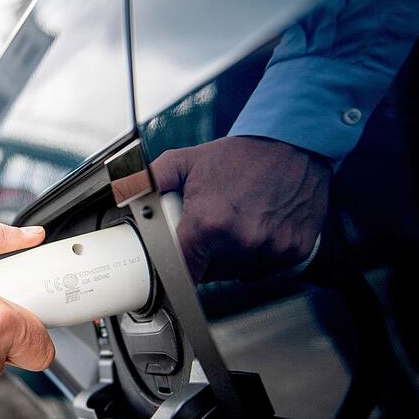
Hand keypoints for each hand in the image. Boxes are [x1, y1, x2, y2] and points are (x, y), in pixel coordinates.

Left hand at [150, 136, 331, 282]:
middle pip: (210, 271)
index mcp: (210, 223)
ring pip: (237, 271)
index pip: (182, 271)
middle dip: (205, 255)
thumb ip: (149, 179)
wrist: (295, 146)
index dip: (175, 271)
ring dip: (231, 256)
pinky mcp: (293, 252)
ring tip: (237, 221)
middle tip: (212, 225)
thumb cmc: (243, 156)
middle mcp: (241, 241)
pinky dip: (258, 254)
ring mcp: (270, 250)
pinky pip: (265, 268)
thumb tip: (123, 193)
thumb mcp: (187, 161)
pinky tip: (258, 227)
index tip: (172, 270)